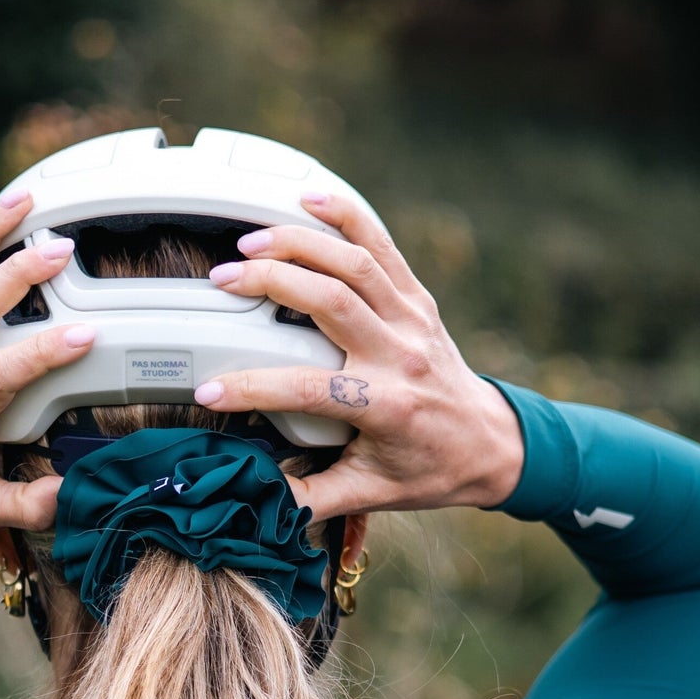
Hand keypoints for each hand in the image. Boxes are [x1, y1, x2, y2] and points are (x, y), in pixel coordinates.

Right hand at [194, 192, 523, 519]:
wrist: (489, 443)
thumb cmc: (428, 470)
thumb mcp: (369, 493)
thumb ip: (311, 498)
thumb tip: (255, 498)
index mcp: (388, 407)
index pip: (309, 388)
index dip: (254, 388)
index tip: (210, 392)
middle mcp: (402, 355)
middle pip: (331, 301)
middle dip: (272, 282)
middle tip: (223, 282)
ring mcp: (413, 319)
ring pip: (355, 262)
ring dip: (300, 243)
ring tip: (250, 242)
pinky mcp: (418, 298)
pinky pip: (382, 245)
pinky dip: (345, 215)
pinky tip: (306, 199)